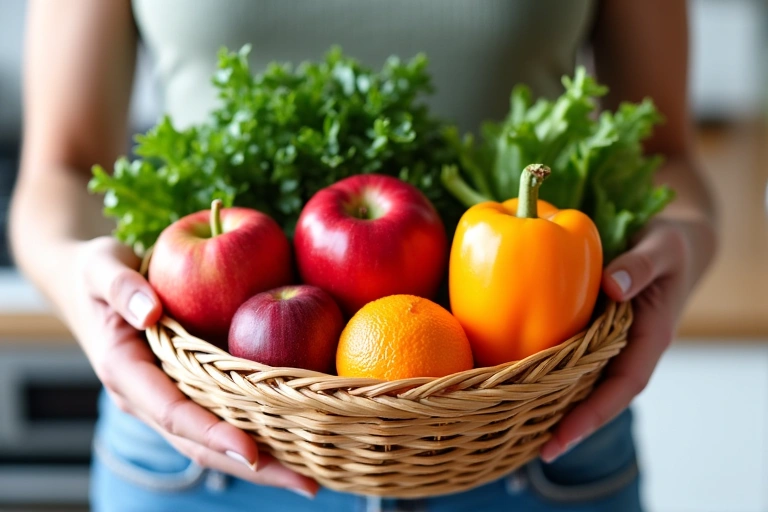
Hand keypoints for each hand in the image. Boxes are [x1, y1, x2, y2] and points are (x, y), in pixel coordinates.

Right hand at [65, 237, 318, 496]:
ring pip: (215, 442)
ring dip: (263, 463)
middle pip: (202, 444)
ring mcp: (170, 398)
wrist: (94, 284)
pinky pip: (225, 417)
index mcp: (126, 374)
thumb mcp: (100, 265)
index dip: (213, 434)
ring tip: (312, 477)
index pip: (174, 413)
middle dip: (254, 468)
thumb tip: (149, 313)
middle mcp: (149, 398)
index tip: (252, 452)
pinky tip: (299, 438)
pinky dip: (259, 432)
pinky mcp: (189, 390)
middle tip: (306, 484)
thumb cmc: (99, 271)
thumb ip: (120, 286)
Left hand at [540, 216, 716, 461]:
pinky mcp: (587, 330)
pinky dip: (544, 367)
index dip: (594, 414)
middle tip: (535, 448)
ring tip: (516, 424)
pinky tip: (513, 374)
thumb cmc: (667, 246)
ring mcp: (605, 342)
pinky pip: (566, 353)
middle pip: (597, 395)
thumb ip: (641, 265)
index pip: (622, 385)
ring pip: (579, 379)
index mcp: (648, 338)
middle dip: (570, 423)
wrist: (667, 242)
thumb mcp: (663, 249)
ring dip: (553, 402)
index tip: (562, 436)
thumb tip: (612, 287)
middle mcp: (625, 348)